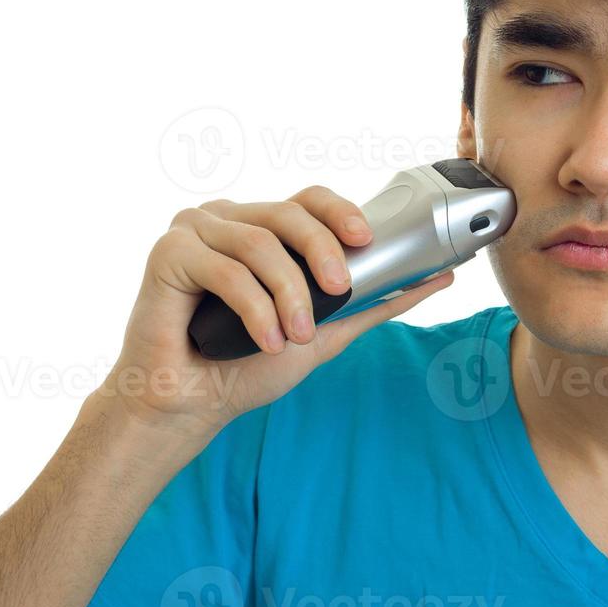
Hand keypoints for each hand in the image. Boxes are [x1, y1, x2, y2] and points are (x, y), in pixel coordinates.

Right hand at [108, 185, 453, 437]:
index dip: (340, 211)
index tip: (366, 239)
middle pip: (289, 212)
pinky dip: (252, 307)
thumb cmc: (247, 366)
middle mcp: (228, 219)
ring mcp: (194, 231)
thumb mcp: (326, 332)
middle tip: (340, 292)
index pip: (308, 199)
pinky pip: (223, 269)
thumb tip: (440, 277)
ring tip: (294, 336)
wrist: (190, 407)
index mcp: (262, 226)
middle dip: (322, 251)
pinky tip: (263, 339)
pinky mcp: (166, 253)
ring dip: (288, 294)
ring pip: (260, 243)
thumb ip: (376, 302)